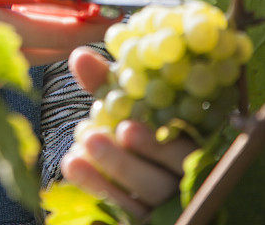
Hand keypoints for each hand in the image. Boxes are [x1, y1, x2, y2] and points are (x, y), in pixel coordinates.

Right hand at [0, 0, 110, 65]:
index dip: (90, 22)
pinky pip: (23, 54)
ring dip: (63, 32)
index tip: (117, 13)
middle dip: (84, 27)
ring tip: (87, 14)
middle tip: (112, 13)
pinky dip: (40, 38)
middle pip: (56, 44)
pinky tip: (44, 20)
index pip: (58, 30)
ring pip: (41, 50)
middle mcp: (2, 56)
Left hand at [61, 47, 195, 219]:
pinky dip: (98, 193)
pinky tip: (74, 171)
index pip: (181, 151)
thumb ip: (108, 83)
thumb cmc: (137, 121)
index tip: (126, 128)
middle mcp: (183, 181)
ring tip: (74, 156)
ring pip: (141, 203)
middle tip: (93, 139)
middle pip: (159, 182)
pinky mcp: (147, 219)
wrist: (135, 159)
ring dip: (105, 180)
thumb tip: (79, 55)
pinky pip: (124, 215)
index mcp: (191, 147)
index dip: (155, 142)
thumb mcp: (128, 100)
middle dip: (124, 164)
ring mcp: (165, 205)